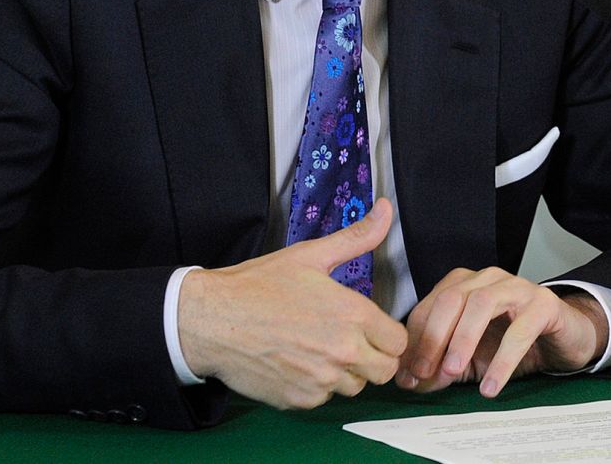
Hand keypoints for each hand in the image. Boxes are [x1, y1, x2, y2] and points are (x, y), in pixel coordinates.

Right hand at [176, 198, 406, 408]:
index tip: (372, 329)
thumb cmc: (259, 286)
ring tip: (321, 349)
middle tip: (352, 342)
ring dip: (346, 373)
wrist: (212, 320)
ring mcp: (321, 380)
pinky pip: (323, 399)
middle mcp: (343, 351)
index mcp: (353, 315)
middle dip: (375, 358)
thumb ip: (356, 238)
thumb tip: (385, 209)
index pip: (399, 342)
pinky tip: (298, 363)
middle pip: (385, 371)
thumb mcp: (310, 255)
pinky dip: (316, 386)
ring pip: (355, 387)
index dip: (388, 335)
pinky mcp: (299, 400)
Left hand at [398, 268, 607, 397]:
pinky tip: (490, 387)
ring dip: (462, 339)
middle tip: (424, 373)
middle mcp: (488, 278)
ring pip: (481, 303)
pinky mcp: (544, 304)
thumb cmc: (512, 342)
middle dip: (433, 337)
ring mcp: (517, 287)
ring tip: (451, 372)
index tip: (408, 375)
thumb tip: (410, 383)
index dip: (415, 340)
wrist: (563, 338)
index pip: (430, 306)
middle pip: (451, 299)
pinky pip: (519, 330)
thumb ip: (440, 366)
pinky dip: (501, 360)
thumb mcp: (470, 358)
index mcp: (465, 285)